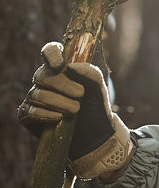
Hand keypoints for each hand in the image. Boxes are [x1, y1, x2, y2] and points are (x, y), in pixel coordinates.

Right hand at [18, 41, 133, 181]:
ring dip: (60, 102)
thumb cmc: (95, 108)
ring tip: (76, 110)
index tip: (61, 64)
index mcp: (61, 69)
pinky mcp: (28, 115)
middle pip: (43, 75)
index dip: (52, 54)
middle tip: (81, 94)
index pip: (50, 52)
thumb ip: (91, 74)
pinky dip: (46, 114)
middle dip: (63, 85)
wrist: (95, 135)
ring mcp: (34, 97)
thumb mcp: (100, 90)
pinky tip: (59, 118)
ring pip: (38, 94)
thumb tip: (70, 67)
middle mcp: (45, 81)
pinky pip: (31, 110)